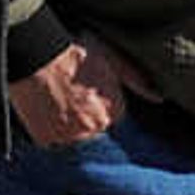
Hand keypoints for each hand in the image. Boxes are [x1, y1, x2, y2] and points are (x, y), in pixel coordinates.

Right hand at [7, 38, 146, 146]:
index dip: (98, 103)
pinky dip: (47, 130)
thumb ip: (135, 79)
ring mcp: (68, 136)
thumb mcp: (111, 59)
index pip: (111, 118)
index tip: (86, 91)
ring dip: (66, 126)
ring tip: (55, 102)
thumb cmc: (74, 52)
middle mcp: (94, 129)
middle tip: (68, 96)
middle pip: (92, 130)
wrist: (36, 54)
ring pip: (72, 137)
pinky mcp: (45, 139)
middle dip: (84, 117)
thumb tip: (158, 98)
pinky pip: (50, 141)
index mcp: (112, 112)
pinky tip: (43, 110)